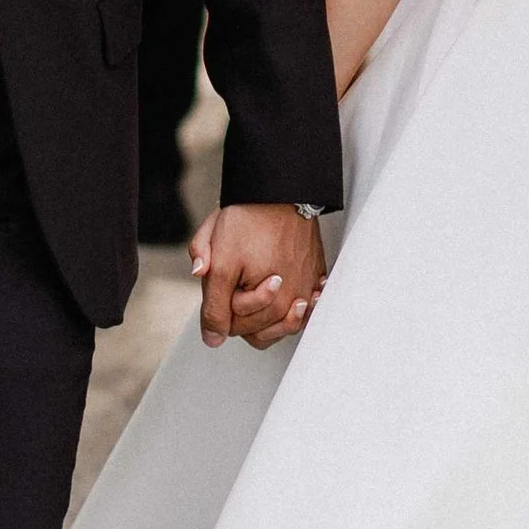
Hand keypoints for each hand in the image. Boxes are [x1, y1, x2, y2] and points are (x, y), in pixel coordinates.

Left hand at [191, 201, 326, 350]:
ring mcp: (308, 291)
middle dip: (242, 308)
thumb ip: (213, 307)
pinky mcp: (316, 278)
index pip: (235, 328)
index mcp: (269, 302)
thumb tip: (213, 339)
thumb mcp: (220, 264)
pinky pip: (302, 308)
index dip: (221, 305)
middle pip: (259, 330)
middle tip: (240, 277)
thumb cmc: (249, 222)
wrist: (278, 190)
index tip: (225, 279)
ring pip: (280, 323)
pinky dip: (291, 304)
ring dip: (265, 310)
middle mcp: (294, 302)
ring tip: (259, 283)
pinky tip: (282, 287)